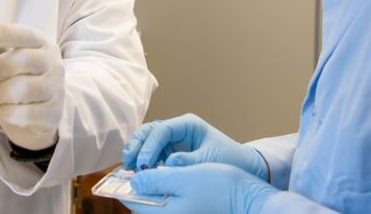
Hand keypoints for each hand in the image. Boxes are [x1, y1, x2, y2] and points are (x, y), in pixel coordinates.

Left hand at [0, 24, 64, 149]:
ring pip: (21, 89)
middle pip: (22, 61)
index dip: (7, 33)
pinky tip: (1, 110)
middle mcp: (55, 65)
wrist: (43, 111)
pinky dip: (5, 112)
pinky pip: (23, 113)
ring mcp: (56, 90)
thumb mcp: (13, 60)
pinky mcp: (52, 113)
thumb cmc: (22, 79)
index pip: (28, 35)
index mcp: (45, 46)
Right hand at [122, 114, 266, 178]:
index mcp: (188, 124)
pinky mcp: (170, 152)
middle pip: (149, 131)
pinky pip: (152, 154)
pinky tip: (136, 172)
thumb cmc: (230, 158)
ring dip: (136, 153)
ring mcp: (173, 140)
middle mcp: (177, 129)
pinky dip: (143, 161)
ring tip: (127, 168)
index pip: (162, 130)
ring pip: (147, 141)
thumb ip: (188, 161)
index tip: (144, 164)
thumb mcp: (210, 160)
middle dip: (137, 145)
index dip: (150, 146)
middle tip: (128, 163)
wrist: (242, 166)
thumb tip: (168, 164)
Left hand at [123, 163, 277, 213]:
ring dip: (152, 185)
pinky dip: (165, 189)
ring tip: (155, 166)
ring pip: (156, 201)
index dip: (126, 184)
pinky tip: (170, 175)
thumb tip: (133, 181)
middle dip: (140, 184)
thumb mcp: (183, 177)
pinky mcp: (189, 212)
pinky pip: (168, 202)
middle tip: (141, 163)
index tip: (124, 168)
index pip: (134, 202)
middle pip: (144, 203)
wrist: (246, 197)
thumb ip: (155, 180)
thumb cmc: (218, 187)